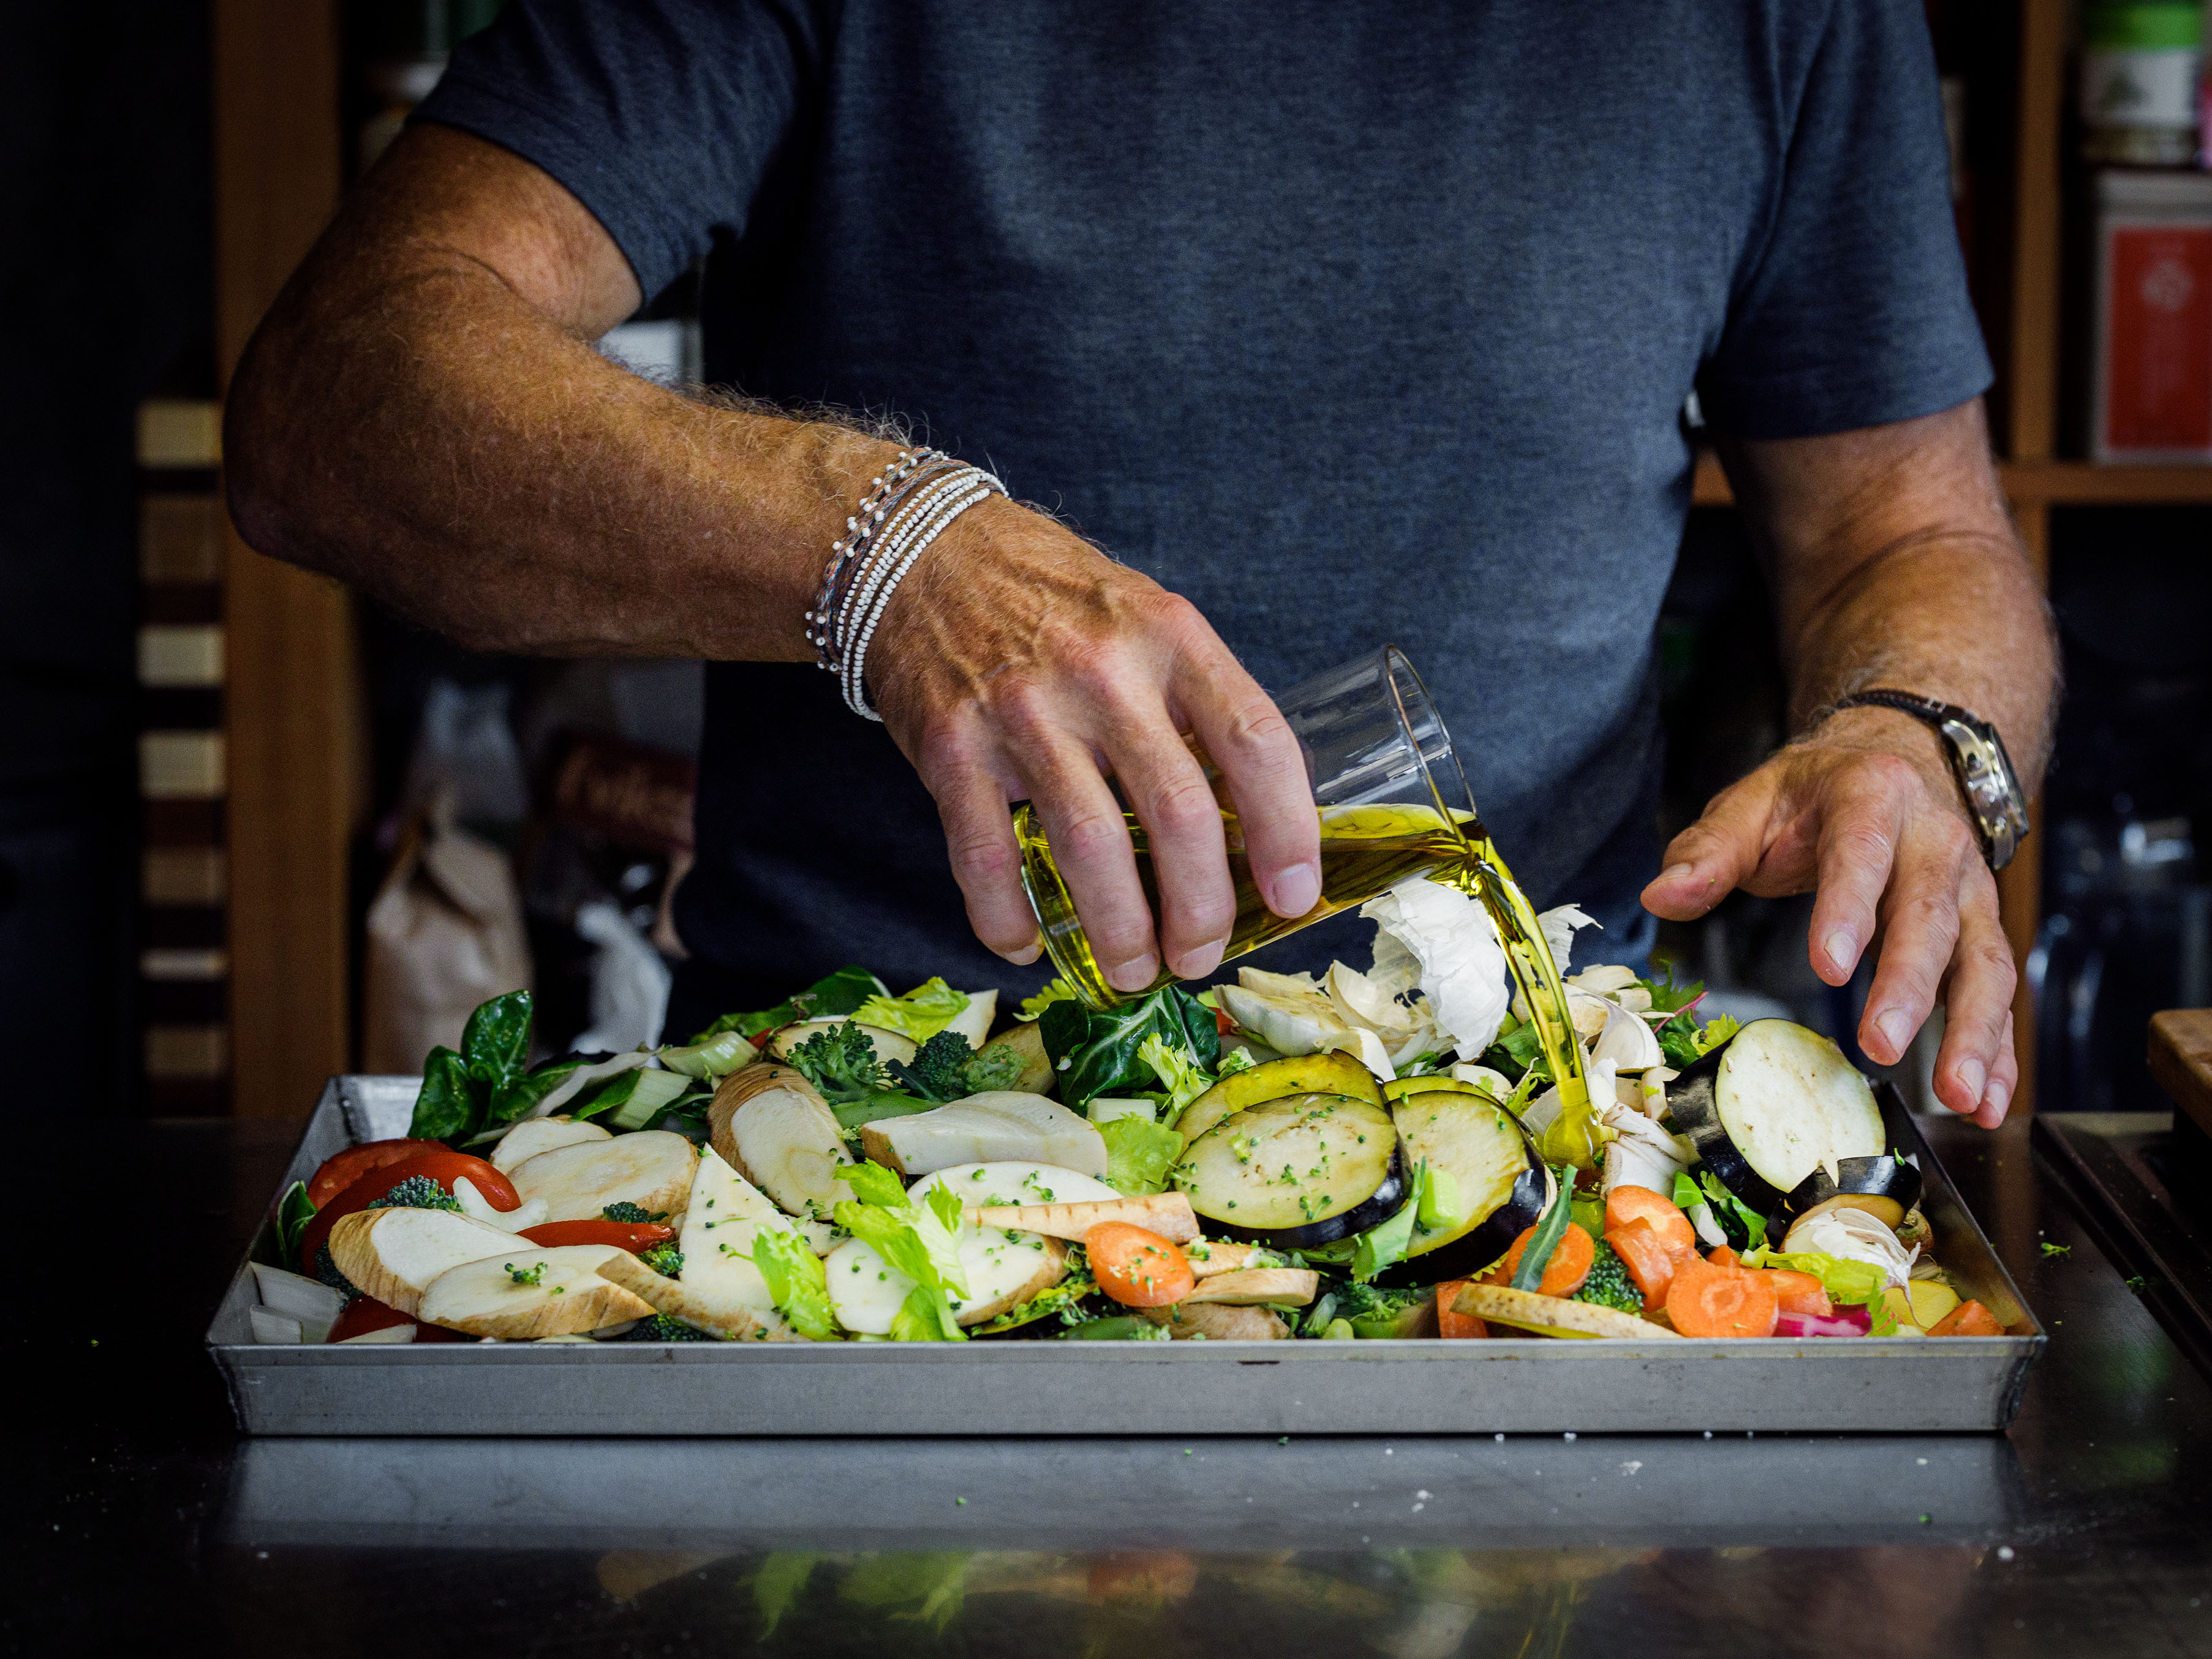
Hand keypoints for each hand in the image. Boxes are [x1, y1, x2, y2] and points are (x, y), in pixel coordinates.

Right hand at [865, 493, 1321, 990]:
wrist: (925, 557)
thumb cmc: (1056, 604)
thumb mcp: (1148, 622)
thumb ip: (1196, 705)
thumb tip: (1252, 829)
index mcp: (1171, 638)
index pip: (1255, 741)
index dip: (1286, 831)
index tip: (1292, 896)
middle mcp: (1103, 672)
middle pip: (1180, 815)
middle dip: (1201, 910)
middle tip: (1200, 955)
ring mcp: (1023, 711)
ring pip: (1091, 850)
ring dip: (1120, 932)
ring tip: (1132, 971)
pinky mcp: (953, 748)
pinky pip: (988, 860)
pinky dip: (1009, 921)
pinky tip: (1027, 948)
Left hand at [1640, 707, 2015, 1126]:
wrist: (1900, 757)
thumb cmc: (1816, 793)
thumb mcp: (1753, 802)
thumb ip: (1708, 851)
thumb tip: (1661, 895)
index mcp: (1872, 798)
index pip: (1861, 854)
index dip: (1846, 910)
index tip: (1828, 967)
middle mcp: (1936, 842)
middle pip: (1929, 917)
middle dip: (1909, 985)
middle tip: (1880, 1044)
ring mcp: (1971, 889)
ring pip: (1983, 961)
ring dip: (1974, 1032)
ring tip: (1957, 1095)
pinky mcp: (1984, 928)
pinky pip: (1996, 990)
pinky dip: (2000, 1049)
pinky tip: (1989, 1099)